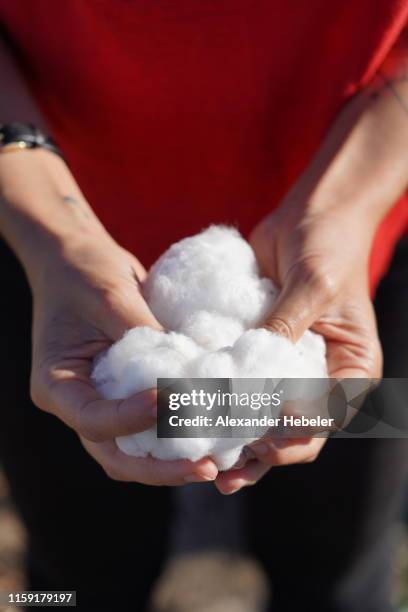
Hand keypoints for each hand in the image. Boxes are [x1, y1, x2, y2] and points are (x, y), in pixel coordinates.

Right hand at [0, 149, 217, 485]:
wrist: (78, 258)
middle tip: (206, 467)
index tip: (171, 402)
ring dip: (173, 460)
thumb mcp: (111, 295)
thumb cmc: (85, 271)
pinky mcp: (125, 395)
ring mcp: (102, 402)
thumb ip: (144, 335)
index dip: (133, 419)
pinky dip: (176, 435)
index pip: (93, 419)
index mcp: (57, 384)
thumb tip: (190, 373)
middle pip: (115, 453)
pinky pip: (149, 427)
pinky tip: (211, 434)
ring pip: (133, 450)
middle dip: (161, 467)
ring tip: (216, 460)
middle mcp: (77, 402)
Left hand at [215, 193, 381, 493]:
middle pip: (293, 430)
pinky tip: (198, 419)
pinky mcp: (258, 351)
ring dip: (239, 441)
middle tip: (225, 469)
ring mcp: (286, 367)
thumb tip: (252, 376)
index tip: (259, 439)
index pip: (324, 419)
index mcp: (351, 370)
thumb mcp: (313, 286)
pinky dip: (223, 404)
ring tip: (209, 464)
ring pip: (263, 417)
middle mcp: (320, 376)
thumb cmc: (328, 246)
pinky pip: (241, 384)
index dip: (292, 437)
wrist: (311, 214)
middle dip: (261, 452)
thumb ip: (286, 329)